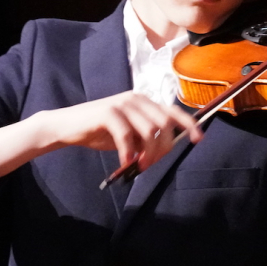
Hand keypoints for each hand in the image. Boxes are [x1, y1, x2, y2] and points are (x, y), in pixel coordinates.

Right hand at [42, 91, 202, 170]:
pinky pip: (126, 136)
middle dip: (162, 149)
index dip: (189, 124)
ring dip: (147, 154)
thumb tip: (164, 150)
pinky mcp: (108, 112)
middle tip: (149, 165)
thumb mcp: (129, 135)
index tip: (198, 140)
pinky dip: (128, 152)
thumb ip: (146, 138)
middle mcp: (136, 99)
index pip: (174, 111)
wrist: (68, 126)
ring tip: (137, 166)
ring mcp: (122, 103)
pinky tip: (124, 162)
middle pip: (165, 124)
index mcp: (144, 102)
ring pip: (149, 130)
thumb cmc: (99, 132)